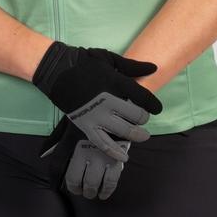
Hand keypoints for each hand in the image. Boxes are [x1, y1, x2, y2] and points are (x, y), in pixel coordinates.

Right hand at [33, 42, 162, 160]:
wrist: (59, 71)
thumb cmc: (86, 63)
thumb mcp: (110, 59)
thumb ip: (132, 66)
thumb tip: (154, 68)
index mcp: (117, 82)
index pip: (144, 98)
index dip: (154, 105)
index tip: (156, 108)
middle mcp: (110, 100)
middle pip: (136, 116)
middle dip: (144, 120)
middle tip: (144, 120)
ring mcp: (98, 115)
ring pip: (124, 131)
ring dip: (136, 136)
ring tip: (143, 137)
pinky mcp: (86, 125)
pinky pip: (103, 143)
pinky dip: (115, 152)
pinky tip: (124, 157)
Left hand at [41, 118, 129, 199]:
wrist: (115, 100)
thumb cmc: (89, 111)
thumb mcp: (69, 121)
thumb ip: (56, 138)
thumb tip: (42, 154)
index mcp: (69, 140)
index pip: (56, 166)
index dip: (54, 181)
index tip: (55, 188)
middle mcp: (82, 149)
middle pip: (74, 179)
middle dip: (75, 188)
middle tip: (79, 190)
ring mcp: (99, 154)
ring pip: (92, 183)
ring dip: (90, 191)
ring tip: (91, 192)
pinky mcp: (116, 156)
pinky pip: (110, 181)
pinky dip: (106, 190)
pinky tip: (104, 193)